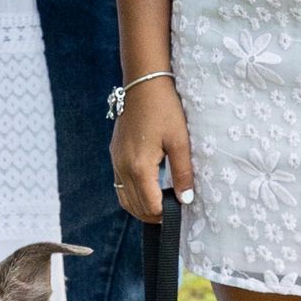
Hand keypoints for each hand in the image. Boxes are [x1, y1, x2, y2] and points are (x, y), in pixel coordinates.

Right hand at [110, 76, 194, 223]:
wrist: (143, 84)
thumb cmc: (165, 109)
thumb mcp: (180, 140)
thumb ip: (183, 172)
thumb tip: (186, 200)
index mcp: (139, 166)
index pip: (151, 205)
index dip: (166, 214)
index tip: (182, 211)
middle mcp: (122, 167)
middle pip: (135, 207)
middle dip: (154, 216)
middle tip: (174, 215)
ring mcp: (116, 161)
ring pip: (124, 199)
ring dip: (141, 209)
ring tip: (162, 208)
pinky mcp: (115, 155)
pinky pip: (119, 185)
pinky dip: (133, 195)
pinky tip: (149, 191)